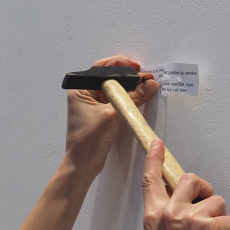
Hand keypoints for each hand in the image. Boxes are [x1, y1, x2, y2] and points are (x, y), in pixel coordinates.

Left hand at [64, 55, 158, 175]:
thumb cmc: (88, 142)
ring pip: (115, 90)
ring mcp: (93, 106)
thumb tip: (149, 85)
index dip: (121, 65)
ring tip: (146, 87)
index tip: (136, 68)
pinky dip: (128, 100)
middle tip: (145, 78)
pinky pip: (117, 102)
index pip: (102, 68)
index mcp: (81, 90)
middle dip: (129, 77)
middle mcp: (85, 95)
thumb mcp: (113, 115)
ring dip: (130, 89)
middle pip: (111, 78)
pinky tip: (139, 99)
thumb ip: (133, 99)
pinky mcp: (102, 116)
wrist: (83, 165)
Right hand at [142, 139, 229, 229]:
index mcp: (153, 216)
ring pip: (217, 201)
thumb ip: (166, 218)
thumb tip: (181, 204)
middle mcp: (170, 212)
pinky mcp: (213, 227)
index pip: (151, 180)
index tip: (157, 144)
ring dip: (220, 218)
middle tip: (207, 206)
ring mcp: (192, 218)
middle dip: (204, 189)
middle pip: (191, 179)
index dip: (154, 159)